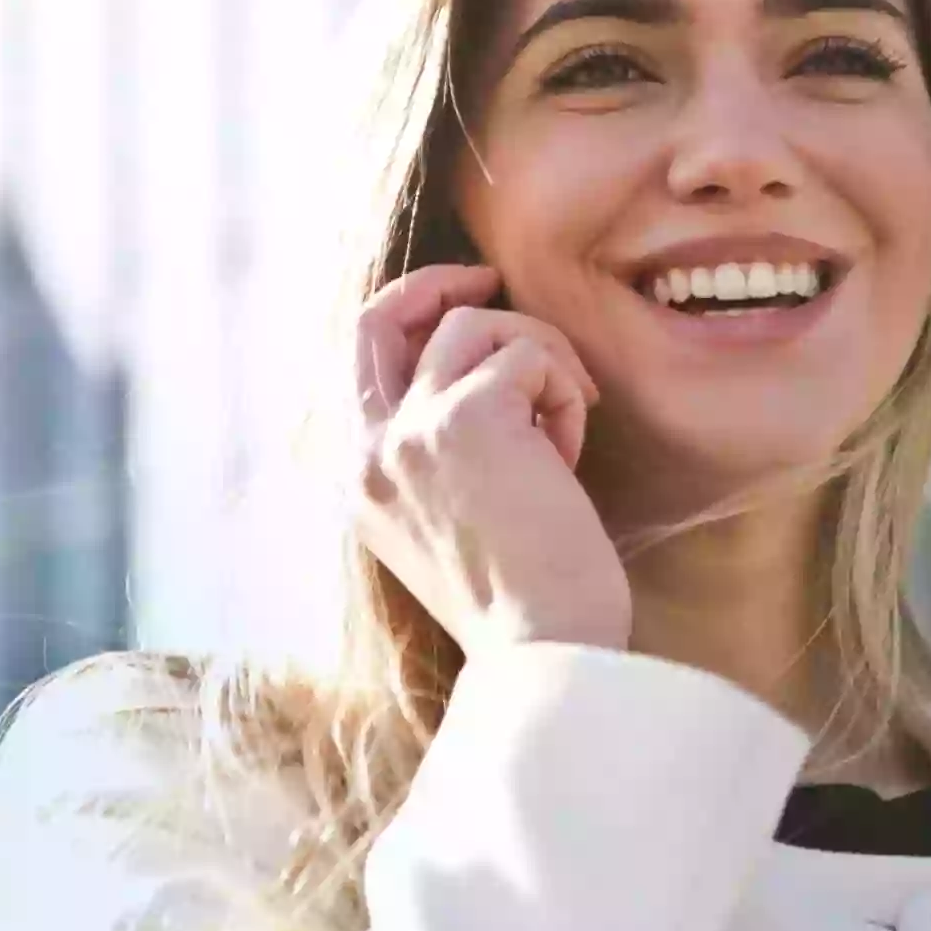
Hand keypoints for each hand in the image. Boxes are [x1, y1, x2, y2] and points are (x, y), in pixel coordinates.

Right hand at [351, 263, 632, 657]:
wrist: (546, 651)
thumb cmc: (524, 602)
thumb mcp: (452, 523)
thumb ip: (438, 455)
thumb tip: (481, 375)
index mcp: (359, 481)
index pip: (359, 363)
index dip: (409, 319)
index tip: (460, 308)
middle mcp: (368, 450)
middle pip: (378, 318)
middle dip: (436, 284)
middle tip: (490, 279)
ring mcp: (410, 430)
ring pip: (474, 326)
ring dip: (537, 357)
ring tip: (566, 422)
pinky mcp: (467, 416)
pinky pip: (528, 354)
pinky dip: (563, 390)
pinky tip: (571, 455)